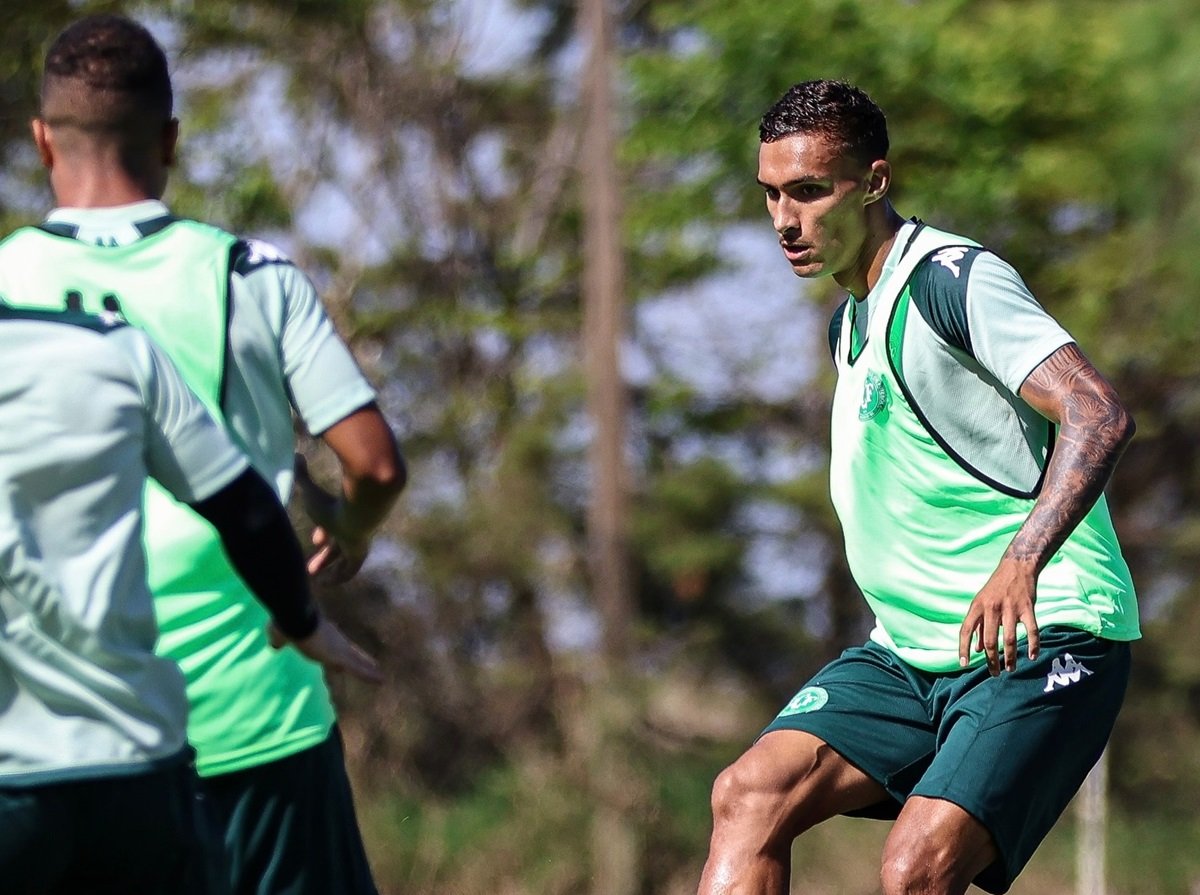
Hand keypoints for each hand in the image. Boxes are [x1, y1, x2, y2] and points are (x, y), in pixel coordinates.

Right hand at [269, 617, 382, 683]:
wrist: (294, 617)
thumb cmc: (286, 623)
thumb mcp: (279, 634)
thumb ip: (279, 640)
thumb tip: (274, 645)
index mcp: (321, 635)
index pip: (333, 647)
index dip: (339, 655)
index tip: (343, 662)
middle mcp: (333, 640)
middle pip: (349, 653)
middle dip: (360, 660)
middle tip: (373, 666)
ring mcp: (338, 648)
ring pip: (357, 661)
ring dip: (368, 670)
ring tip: (381, 677)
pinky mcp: (340, 657)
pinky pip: (358, 668)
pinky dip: (369, 675)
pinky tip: (381, 680)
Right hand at [294, 454, 369, 581]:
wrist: (364, 504)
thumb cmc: (336, 498)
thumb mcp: (313, 492)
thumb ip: (303, 476)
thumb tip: (295, 455)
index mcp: (346, 514)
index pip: (336, 525)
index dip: (325, 533)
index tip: (316, 539)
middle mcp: (355, 527)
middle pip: (341, 544)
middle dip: (326, 556)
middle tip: (312, 568)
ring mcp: (359, 540)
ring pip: (345, 559)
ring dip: (329, 569)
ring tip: (314, 577)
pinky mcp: (359, 552)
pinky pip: (349, 570)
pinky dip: (338, 578)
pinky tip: (325, 584)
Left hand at [958, 559, 1040, 675]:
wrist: (1016, 567)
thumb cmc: (995, 588)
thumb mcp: (981, 604)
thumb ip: (979, 626)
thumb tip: (977, 649)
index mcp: (977, 606)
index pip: (965, 630)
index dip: (963, 648)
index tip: (964, 664)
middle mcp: (991, 608)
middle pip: (990, 640)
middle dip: (992, 660)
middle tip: (994, 673)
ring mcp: (1010, 608)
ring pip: (1010, 638)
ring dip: (1010, 657)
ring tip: (1010, 669)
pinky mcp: (1027, 608)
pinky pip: (1032, 630)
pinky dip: (1033, 645)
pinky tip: (1032, 656)